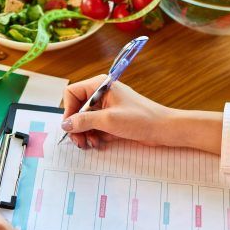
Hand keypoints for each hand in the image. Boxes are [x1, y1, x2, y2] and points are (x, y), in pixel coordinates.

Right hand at [62, 75, 222, 154]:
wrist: (163, 129)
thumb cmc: (141, 119)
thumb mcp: (108, 120)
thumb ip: (84, 121)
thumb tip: (65, 124)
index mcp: (100, 85)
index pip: (72, 93)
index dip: (68, 111)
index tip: (71, 127)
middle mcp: (101, 94)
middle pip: (77, 108)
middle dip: (76, 126)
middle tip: (79, 142)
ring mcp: (107, 106)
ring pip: (85, 119)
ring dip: (85, 133)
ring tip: (90, 144)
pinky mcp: (112, 118)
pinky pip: (95, 126)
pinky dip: (94, 135)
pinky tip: (98, 143)